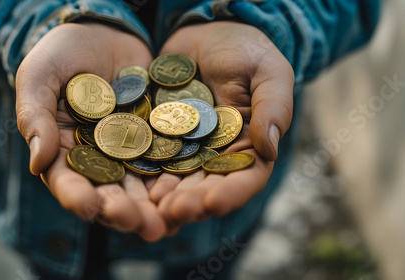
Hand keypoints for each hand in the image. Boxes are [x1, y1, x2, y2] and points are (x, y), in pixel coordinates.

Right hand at [15, 23, 165, 240]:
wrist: (105, 30)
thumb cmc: (62, 52)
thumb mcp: (40, 76)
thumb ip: (35, 116)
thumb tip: (38, 162)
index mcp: (64, 151)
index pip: (67, 180)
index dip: (76, 195)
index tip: (89, 206)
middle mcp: (98, 159)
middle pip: (109, 193)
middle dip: (124, 211)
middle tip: (141, 224)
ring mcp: (130, 151)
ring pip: (142, 186)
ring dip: (155, 206)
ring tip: (169, 220)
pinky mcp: (158, 138)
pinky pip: (169, 160)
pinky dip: (178, 177)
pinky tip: (191, 191)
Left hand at [149, 22, 293, 233]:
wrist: (206, 32)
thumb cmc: (245, 49)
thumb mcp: (268, 72)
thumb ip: (272, 107)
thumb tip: (270, 148)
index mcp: (250, 145)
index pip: (246, 177)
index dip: (231, 193)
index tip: (212, 203)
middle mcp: (218, 154)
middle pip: (207, 186)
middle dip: (191, 202)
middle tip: (171, 212)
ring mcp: (187, 148)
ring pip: (178, 179)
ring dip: (165, 195)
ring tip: (150, 205)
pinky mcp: (160, 136)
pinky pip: (151, 156)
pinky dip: (143, 171)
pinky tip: (131, 182)